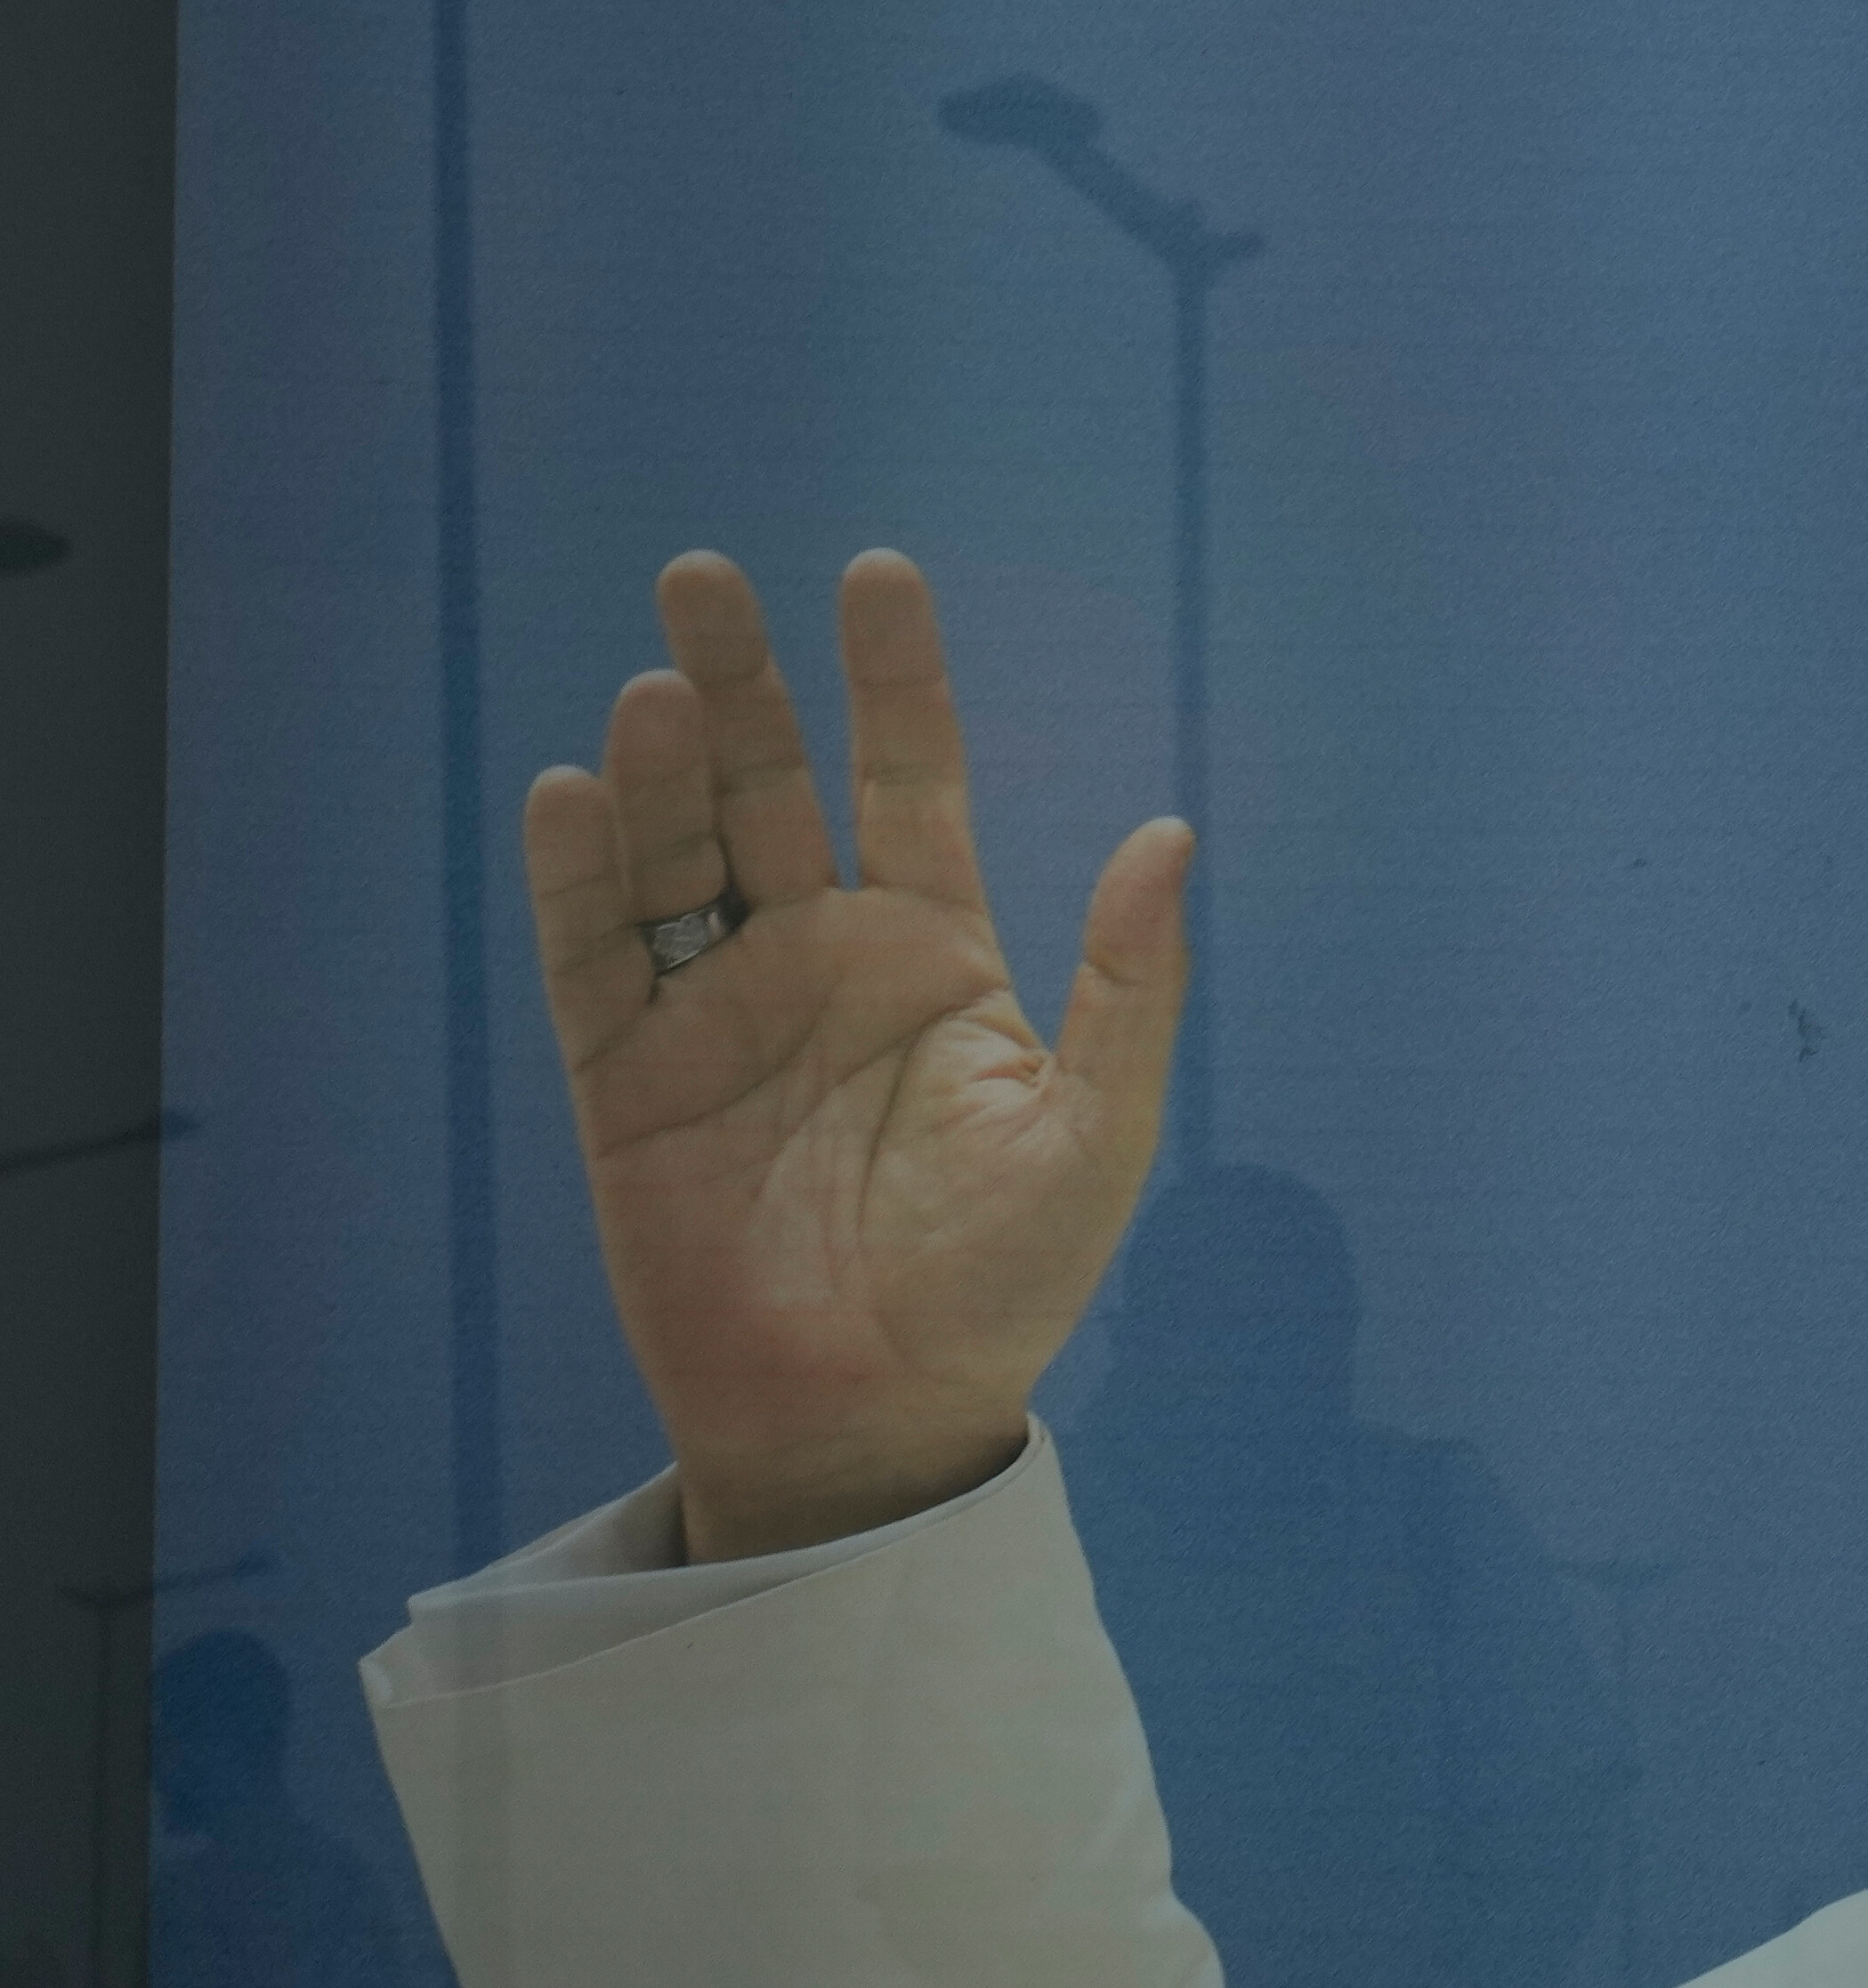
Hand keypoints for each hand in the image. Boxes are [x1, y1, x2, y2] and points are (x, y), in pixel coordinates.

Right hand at [520, 553, 1189, 1562]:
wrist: (879, 1415)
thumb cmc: (1005, 1282)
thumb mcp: (1096, 1129)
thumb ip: (1128, 983)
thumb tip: (1172, 830)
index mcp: (935, 953)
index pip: (909, 778)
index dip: (892, 678)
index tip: (875, 571)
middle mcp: (817, 960)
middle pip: (767, 786)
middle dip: (739, 681)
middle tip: (701, 576)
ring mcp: (716, 1015)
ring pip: (674, 855)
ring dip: (661, 771)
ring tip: (661, 691)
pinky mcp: (625, 1083)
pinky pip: (593, 961)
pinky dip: (578, 878)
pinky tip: (575, 795)